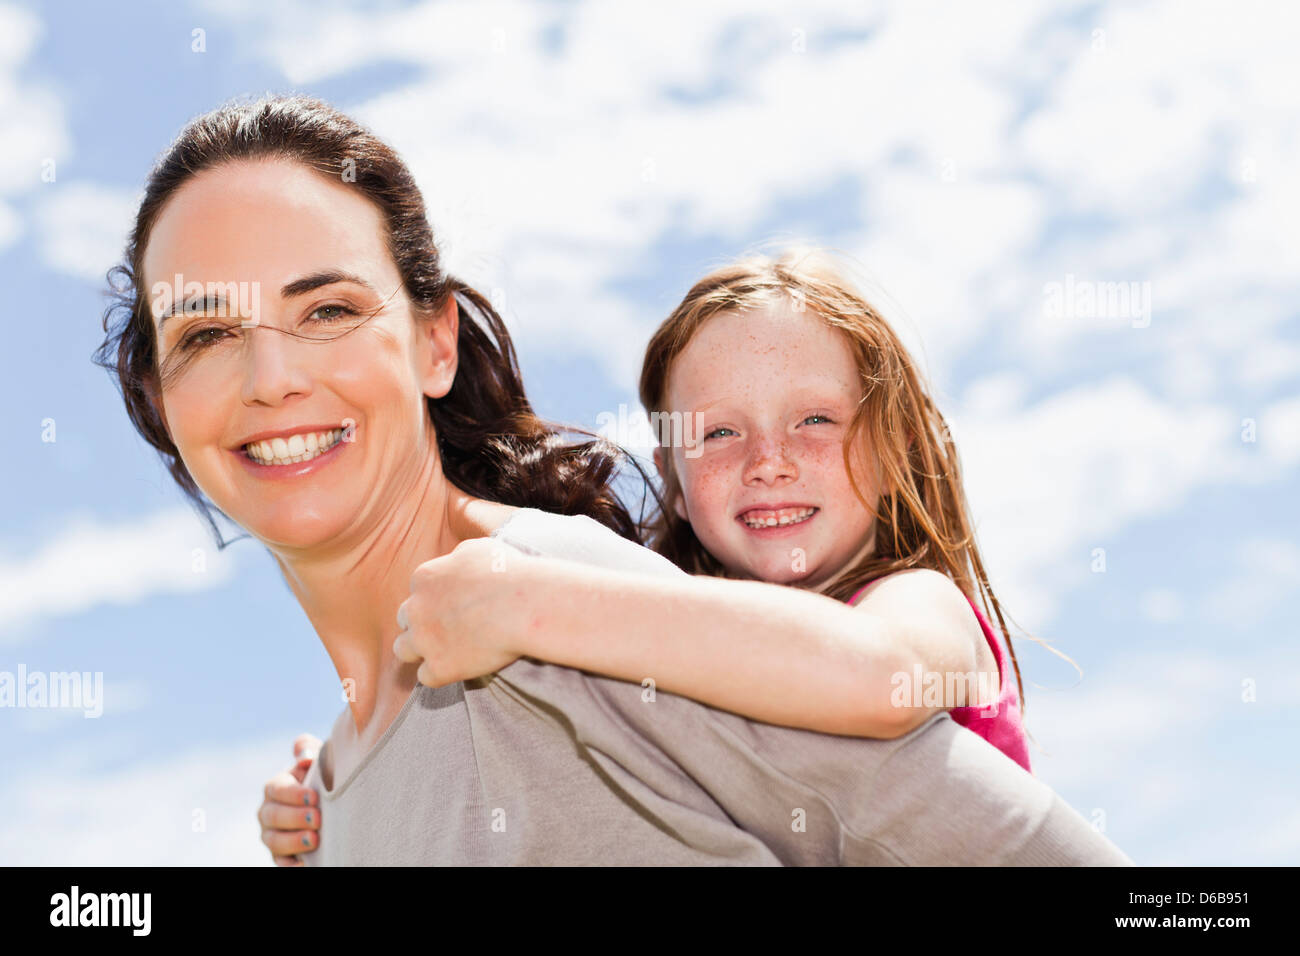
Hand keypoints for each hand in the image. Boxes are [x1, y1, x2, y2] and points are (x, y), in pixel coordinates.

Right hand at [258, 733, 322, 865]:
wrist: (326, 807)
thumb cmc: (321, 778)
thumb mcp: (316, 759)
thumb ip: (308, 750)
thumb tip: (304, 755)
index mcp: (275, 787)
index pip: (276, 789)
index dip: (293, 793)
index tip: (314, 797)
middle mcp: (267, 812)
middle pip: (273, 816)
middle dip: (295, 818)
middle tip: (317, 819)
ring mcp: (271, 835)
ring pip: (274, 841)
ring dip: (293, 842)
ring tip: (314, 840)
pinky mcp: (279, 856)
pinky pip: (280, 863)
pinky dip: (292, 865)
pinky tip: (306, 864)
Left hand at [393, 535, 531, 687]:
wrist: (523, 606)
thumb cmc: (508, 573)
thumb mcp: (479, 549)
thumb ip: (458, 558)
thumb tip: (457, 566)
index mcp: (425, 578)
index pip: (419, 591)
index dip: (436, 599)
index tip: (456, 605)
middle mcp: (416, 608)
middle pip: (405, 619)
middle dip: (423, 623)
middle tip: (450, 628)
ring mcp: (424, 640)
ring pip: (403, 650)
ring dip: (420, 651)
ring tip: (446, 652)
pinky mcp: (439, 668)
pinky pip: (425, 677)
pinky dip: (440, 674)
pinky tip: (459, 668)